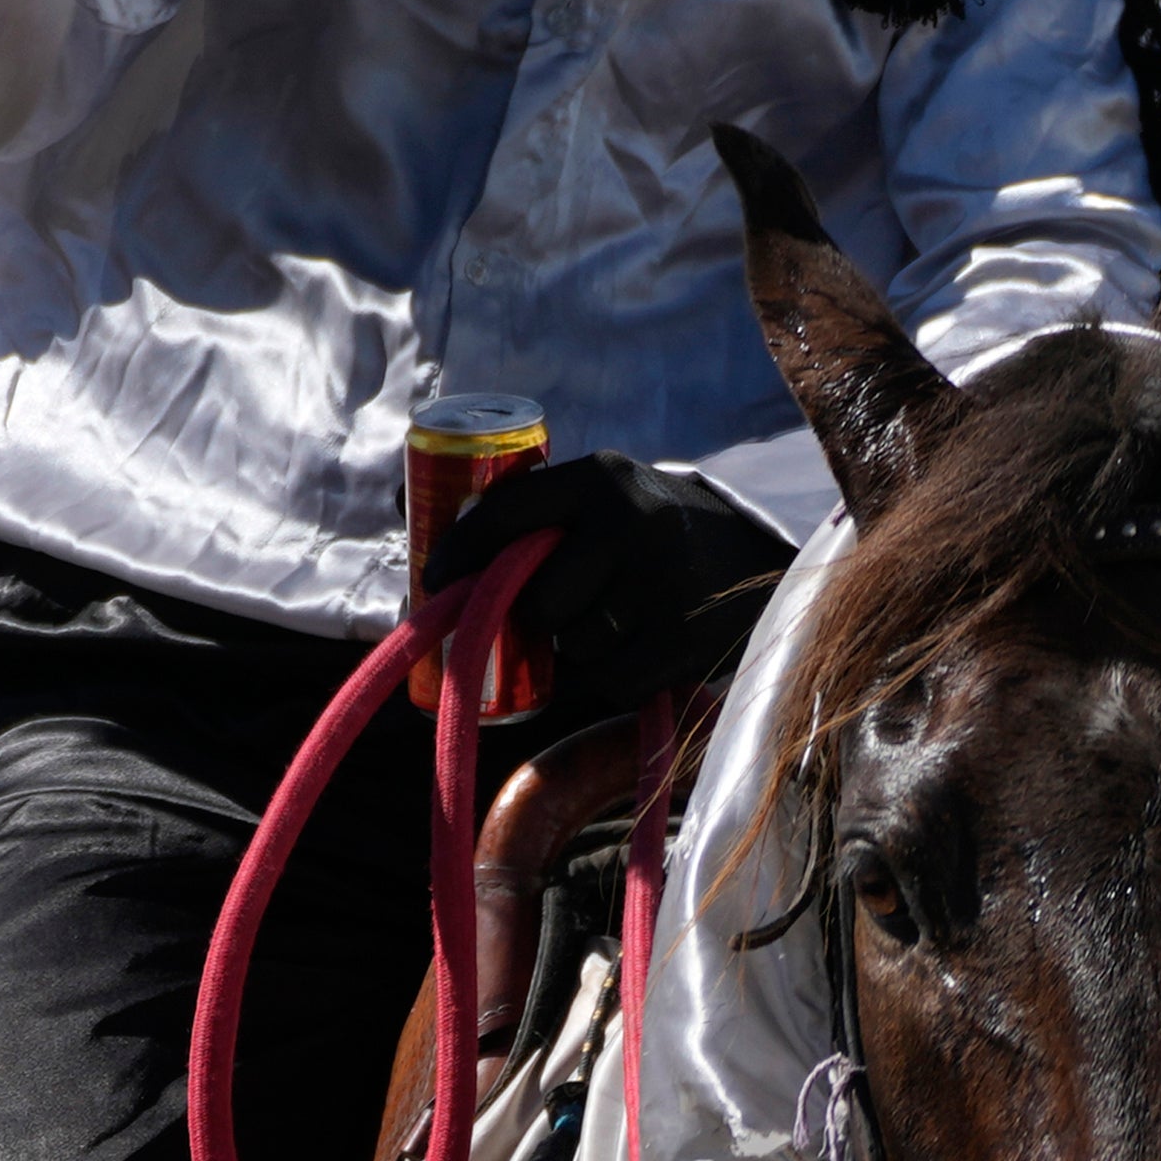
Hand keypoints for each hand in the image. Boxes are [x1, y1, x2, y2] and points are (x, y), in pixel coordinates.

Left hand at [420, 453, 796, 722]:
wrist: (752, 550)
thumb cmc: (645, 528)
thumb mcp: (598, 495)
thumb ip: (526, 509)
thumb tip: (407, 517)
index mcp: (600, 479)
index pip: (505, 514)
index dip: (460, 552)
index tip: (435, 580)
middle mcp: (632, 522)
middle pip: (539, 601)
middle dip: (538, 617)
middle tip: (559, 609)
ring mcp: (665, 581)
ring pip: (576, 646)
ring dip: (578, 648)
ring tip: (611, 621)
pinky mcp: (689, 636)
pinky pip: (614, 681)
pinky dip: (614, 677)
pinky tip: (638, 648)